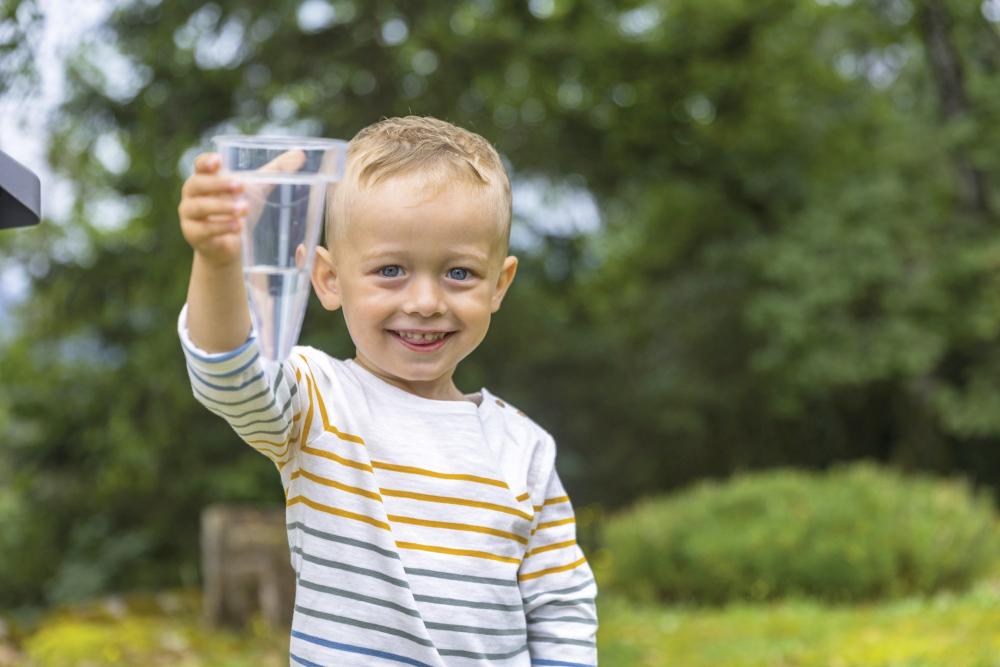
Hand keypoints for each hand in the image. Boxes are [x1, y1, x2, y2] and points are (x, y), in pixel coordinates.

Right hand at [178, 150, 307, 267]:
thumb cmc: (239, 210)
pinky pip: (204, 230)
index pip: (200, 165)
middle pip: (198, 184)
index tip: (220, 161)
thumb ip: (276, 172)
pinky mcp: (193, 235)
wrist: (230, 247)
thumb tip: (301, 154)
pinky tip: (237, 227)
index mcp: (205, 178)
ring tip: (244, 209)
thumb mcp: (257, 190)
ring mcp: (189, 215)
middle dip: (219, 184)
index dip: (206, 162)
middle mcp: (192, 194)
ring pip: (200, 207)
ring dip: (222, 207)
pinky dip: (221, 228)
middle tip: (241, 186)